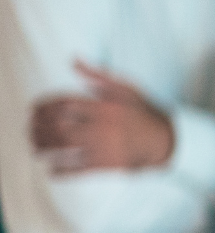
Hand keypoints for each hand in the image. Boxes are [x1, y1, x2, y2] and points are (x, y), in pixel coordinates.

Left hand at [30, 61, 174, 173]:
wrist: (167, 139)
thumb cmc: (144, 111)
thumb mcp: (125, 87)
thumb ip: (97, 75)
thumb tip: (73, 61)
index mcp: (104, 105)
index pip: (63, 104)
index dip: (42, 107)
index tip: (32, 111)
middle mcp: (102, 125)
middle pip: (58, 127)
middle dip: (38, 129)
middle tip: (30, 131)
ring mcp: (104, 146)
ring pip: (64, 148)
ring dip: (44, 148)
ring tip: (36, 149)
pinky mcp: (108, 164)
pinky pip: (78, 170)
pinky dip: (62, 172)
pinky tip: (52, 170)